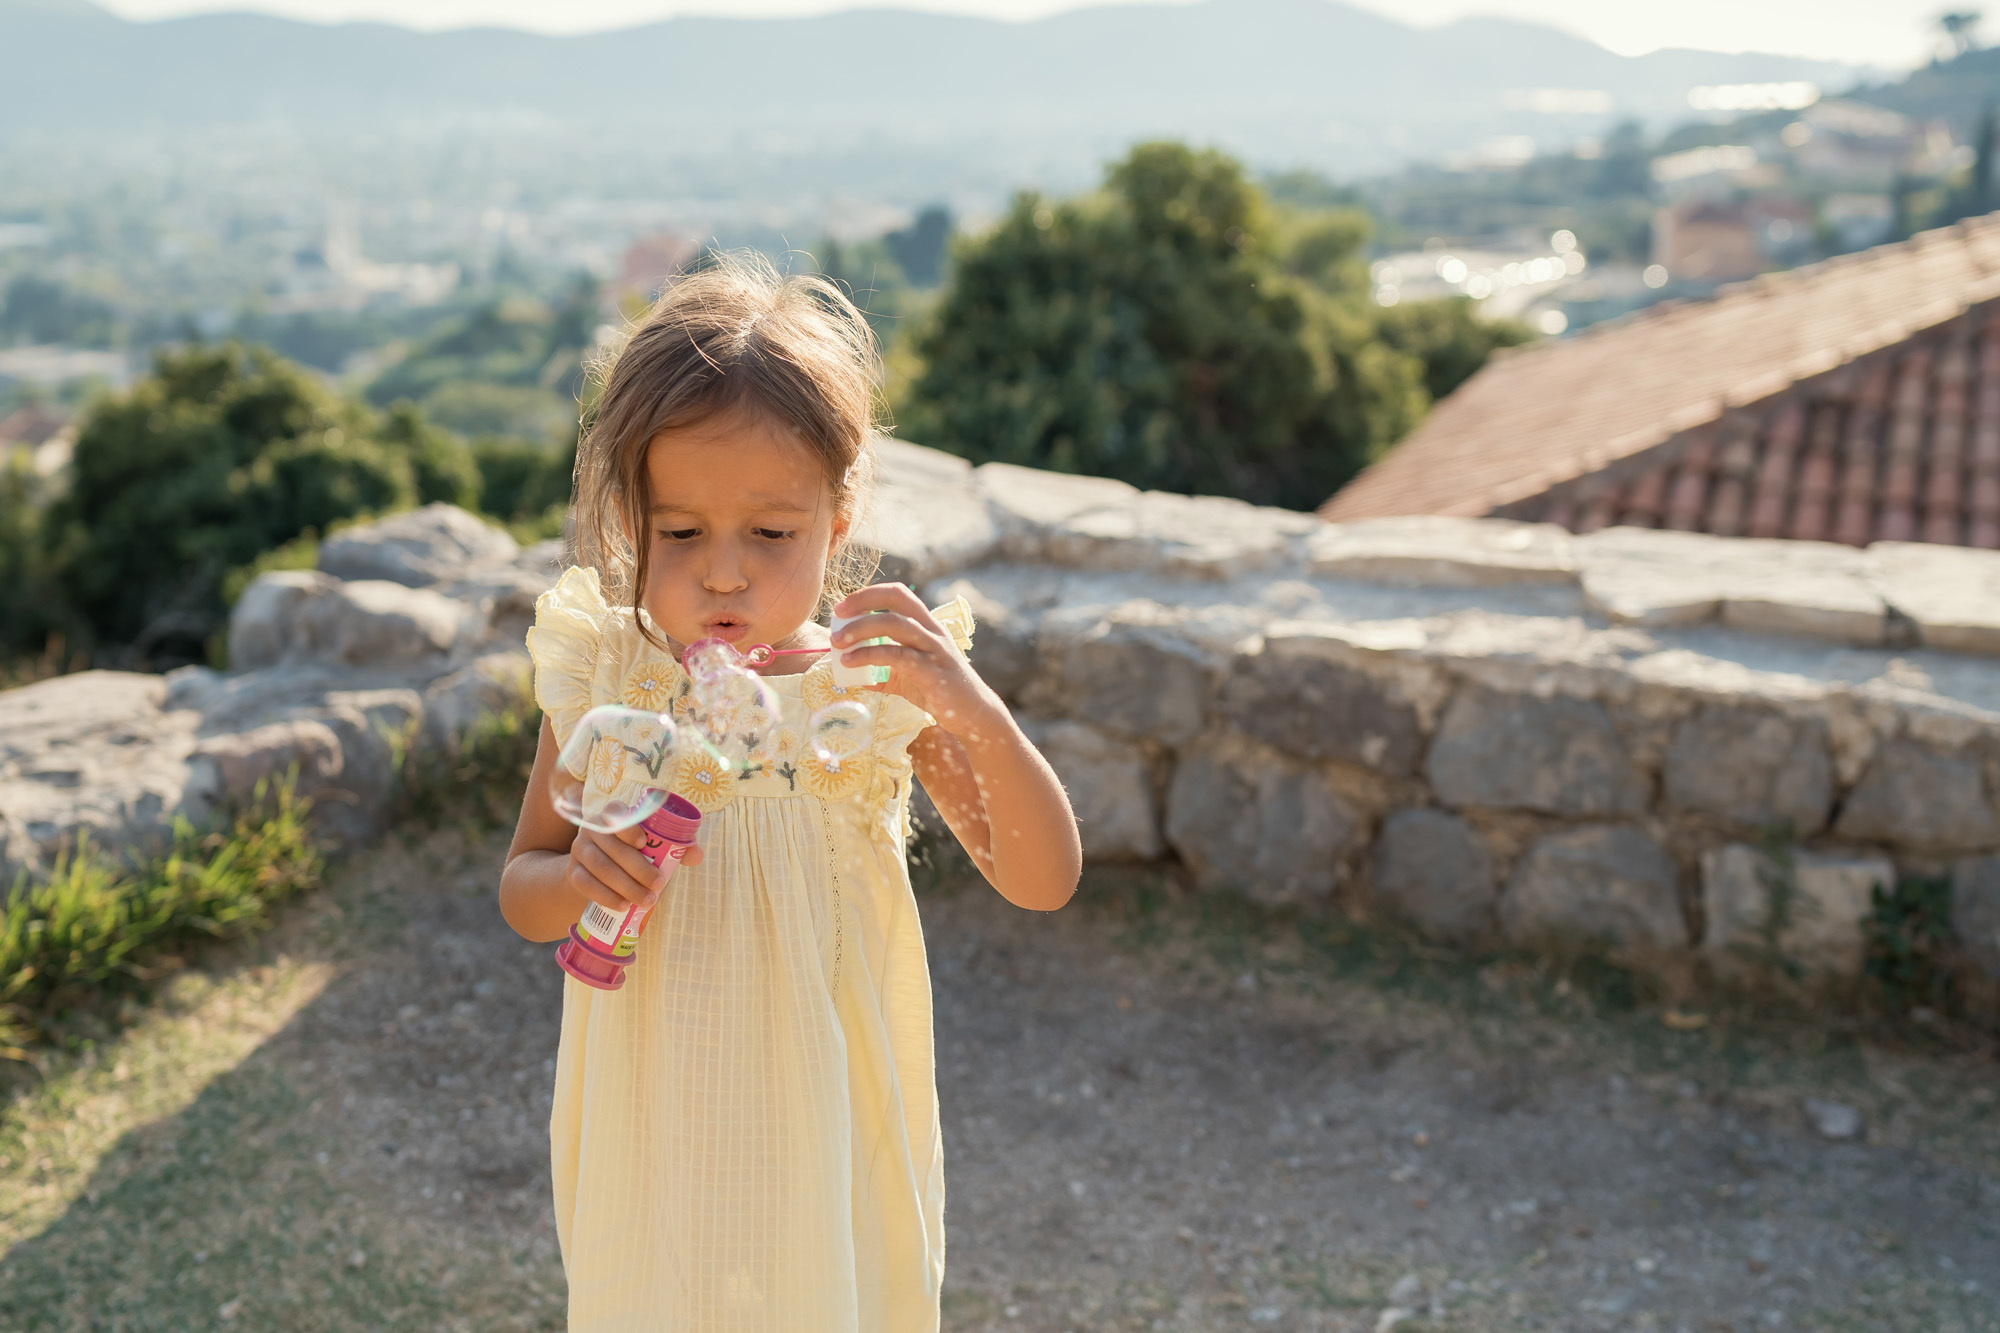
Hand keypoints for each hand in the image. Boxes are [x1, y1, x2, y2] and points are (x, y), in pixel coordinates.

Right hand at [562, 824, 704, 914]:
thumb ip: (675, 847)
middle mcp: (593, 829)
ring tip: (646, 900)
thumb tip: (696, 855)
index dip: (628, 826)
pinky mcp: (573, 873)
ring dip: (625, 886)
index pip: (615, 812)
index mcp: (613, 816)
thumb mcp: (651, 847)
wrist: (595, 872)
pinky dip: (606, 896)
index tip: (644, 842)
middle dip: (638, 868)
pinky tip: (622, 906)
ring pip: (600, 867)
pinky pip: (586, 884)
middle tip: (659, 885)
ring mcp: (579, 850)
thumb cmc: (631, 854)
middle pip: (612, 847)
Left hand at [830, 583, 1005, 740]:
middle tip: (837, 615)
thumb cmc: (940, 692)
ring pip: (895, 624)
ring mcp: (934, 649)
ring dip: (861, 629)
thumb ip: (884, 673)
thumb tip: (856, 677)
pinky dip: (869, 656)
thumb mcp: (908, 678)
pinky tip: (850, 663)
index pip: (898, 594)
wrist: (972, 715)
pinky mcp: (932, 671)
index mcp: (927, 626)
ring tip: (838, 642)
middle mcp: (932, 631)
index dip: (869, 594)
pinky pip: (897, 656)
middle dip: (863, 602)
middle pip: (896, 600)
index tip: (843, 607)